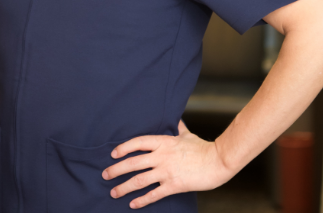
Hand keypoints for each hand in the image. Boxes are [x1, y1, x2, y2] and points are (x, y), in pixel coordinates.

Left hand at [101, 121, 232, 208]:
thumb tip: (175, 118)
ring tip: (113, 192)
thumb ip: (178, 127)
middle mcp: (161, 156)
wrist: (217, 161)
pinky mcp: (173, 185)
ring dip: (124, 187)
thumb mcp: (186, 134)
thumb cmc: (202, 147)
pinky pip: (154, 194)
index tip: (113, 153)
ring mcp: (166, 171)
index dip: (124, 148)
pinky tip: (133, 204)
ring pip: (139, 180)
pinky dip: (142, 200)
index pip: (138, 142)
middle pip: (133, 162)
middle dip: (117, 169)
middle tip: (105, 174)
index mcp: (163, 142)